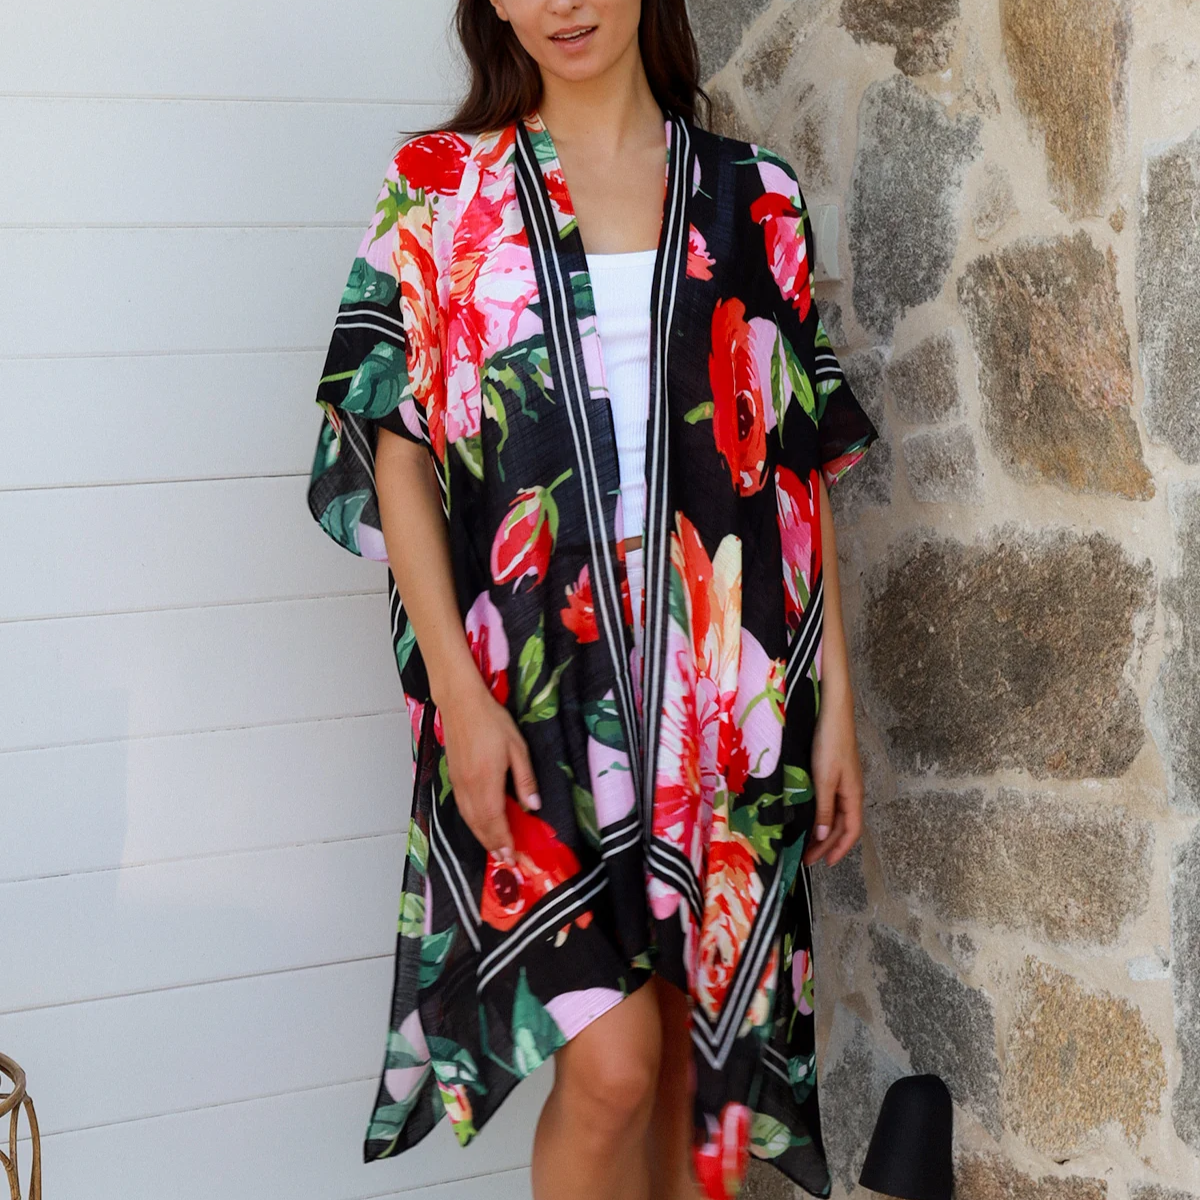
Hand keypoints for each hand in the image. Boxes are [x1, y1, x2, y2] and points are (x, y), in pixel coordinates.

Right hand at [436, 671, 541, 861]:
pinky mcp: (453, 777)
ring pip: (469, 819)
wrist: (461, 703)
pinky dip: (472, 822)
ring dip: (482, 836)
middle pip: (480, 825)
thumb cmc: (493, 721)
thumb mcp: (518, 748)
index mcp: (487, 782)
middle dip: (493, 844)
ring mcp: (458, 783)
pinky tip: (480, 825)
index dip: (504, 840)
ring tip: (495, 848)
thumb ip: (525, 780)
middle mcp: (469, 788)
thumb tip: (534, 807)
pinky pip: (462, 808)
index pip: (495, 821)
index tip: (513, 856)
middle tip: (507, 858)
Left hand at [802, 691, 864, 867]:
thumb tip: (824, 838)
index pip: (851, 831)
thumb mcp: (825, 779)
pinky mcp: (835, 773)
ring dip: (824, 832)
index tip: (825, 864)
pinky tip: (810, 817)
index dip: (839, 850)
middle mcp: (851, 792)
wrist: (833, 713)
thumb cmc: (830, 744)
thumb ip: (824, 809)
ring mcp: (844, 782)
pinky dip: (822, 815)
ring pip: (836, 815)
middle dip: (827, 845)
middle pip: (842, 826)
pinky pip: (831, 803)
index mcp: (853, 796)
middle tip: (806, 858)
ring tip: (806, 844)